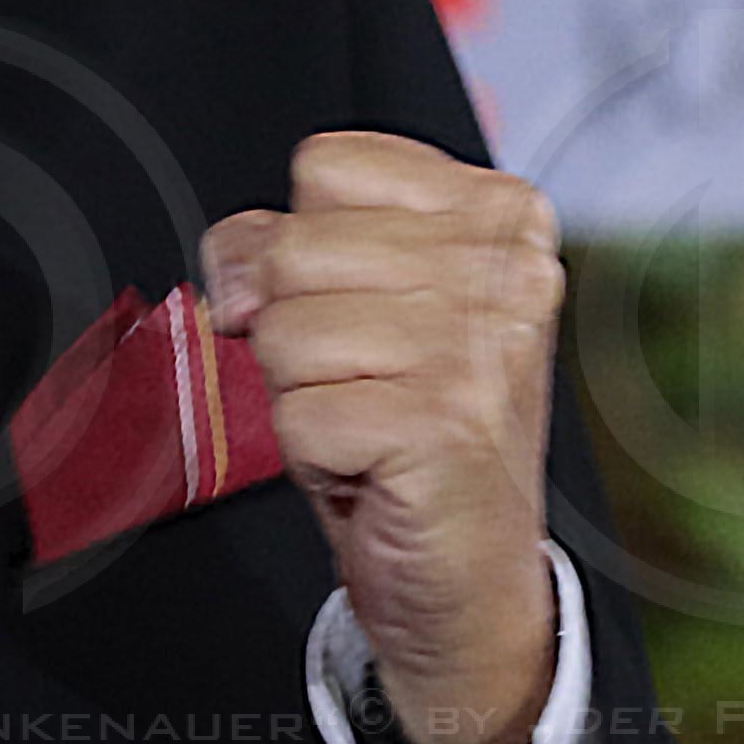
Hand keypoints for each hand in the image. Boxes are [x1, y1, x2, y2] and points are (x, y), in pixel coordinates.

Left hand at [200, 132, 564, 743]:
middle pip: (295, 248)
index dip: (301, 245)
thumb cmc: (409, 428)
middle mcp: (506, 270)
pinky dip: (311, 456)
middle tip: (360, 382)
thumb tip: (236, 265)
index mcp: (499, 214)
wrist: (469, 576)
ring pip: (287, 332)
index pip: (328, 167)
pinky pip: (298, 415)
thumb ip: (291, 242)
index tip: (351, 306)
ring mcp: (481, 349)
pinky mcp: (444, 426)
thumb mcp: (358, 304)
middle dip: (295, 330)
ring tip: (367, 425)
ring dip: (301, 396)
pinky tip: (368, 469)